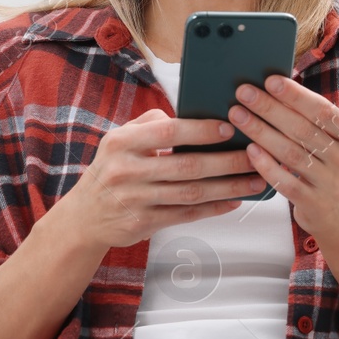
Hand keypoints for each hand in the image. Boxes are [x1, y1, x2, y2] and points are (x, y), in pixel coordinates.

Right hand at [55, 109, 266, 254]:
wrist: (84, 217)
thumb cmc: (110, 170)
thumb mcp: (118, 140)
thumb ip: (149, 124)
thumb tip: (190, 115)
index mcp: (121, 143)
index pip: (167, 132)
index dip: (200, 130)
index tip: (229, 127)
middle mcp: (127, 170)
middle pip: (187, 166)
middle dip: (227, 161)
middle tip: (255, 156)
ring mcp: (135, 199)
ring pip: (192, 193)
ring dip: (228, 187)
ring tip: (254, 181)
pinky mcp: (143, 223)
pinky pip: (186, 214)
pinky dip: (213, 208)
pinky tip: (233, 201)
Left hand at [227, 75, 338, 247]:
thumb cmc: (335, 169)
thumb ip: (317, 121)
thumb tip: (277, 88)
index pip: (323, 111)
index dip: (295, 95)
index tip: (269, 80)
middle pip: (302, 129)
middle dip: (269, 108)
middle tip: (243, 93)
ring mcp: (332, 184)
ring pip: (290, 153)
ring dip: (260, 131)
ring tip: (237, 115)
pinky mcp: (315, 205)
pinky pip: (285, 182)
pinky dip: (266, 164)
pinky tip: (249, 150)